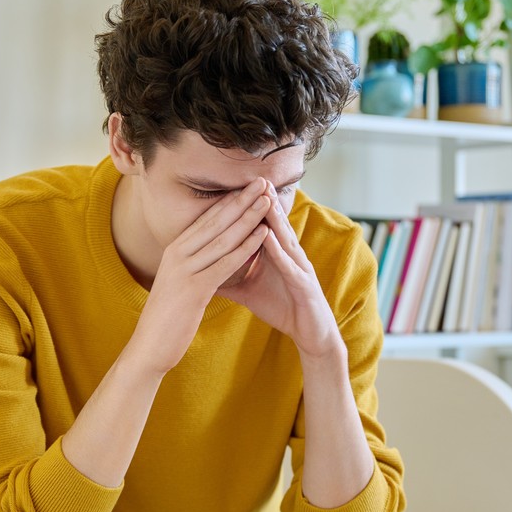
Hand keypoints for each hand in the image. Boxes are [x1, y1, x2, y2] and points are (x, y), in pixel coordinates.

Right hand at [134, 179, 272, 373]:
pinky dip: (245, 247)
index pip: (206, 219)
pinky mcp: (194, 289)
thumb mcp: (178, 282)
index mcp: (174, 250)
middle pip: (215, 221)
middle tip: (262, 181)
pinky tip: (263, 236)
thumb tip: (209, 251)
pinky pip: (225, 263)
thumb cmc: (168, 317)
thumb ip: (193, 264)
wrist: (149, 346)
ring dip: (248, 218)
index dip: (229, 200)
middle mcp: (177, 254)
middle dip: (241, 200)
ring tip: (268, 201)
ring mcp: (184, 270)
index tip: (248, 185)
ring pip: (223, 238)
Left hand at [217, 184, 342, 359]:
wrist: (309, 332)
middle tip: (253, 178)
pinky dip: (278, 251)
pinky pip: (289, 265)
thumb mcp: (249, 291)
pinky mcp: (303, 283)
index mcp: (275, 254)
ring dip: (274, 218)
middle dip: (264, 202)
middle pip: (274, 224)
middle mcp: (289, 255)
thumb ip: (229, 279)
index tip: (234, 187)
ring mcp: (298, 267)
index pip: (260, 225)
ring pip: (284, 238)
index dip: (248, 208)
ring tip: (263, 197)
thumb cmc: (282, 308)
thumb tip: (202, 273)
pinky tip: (268, 238)